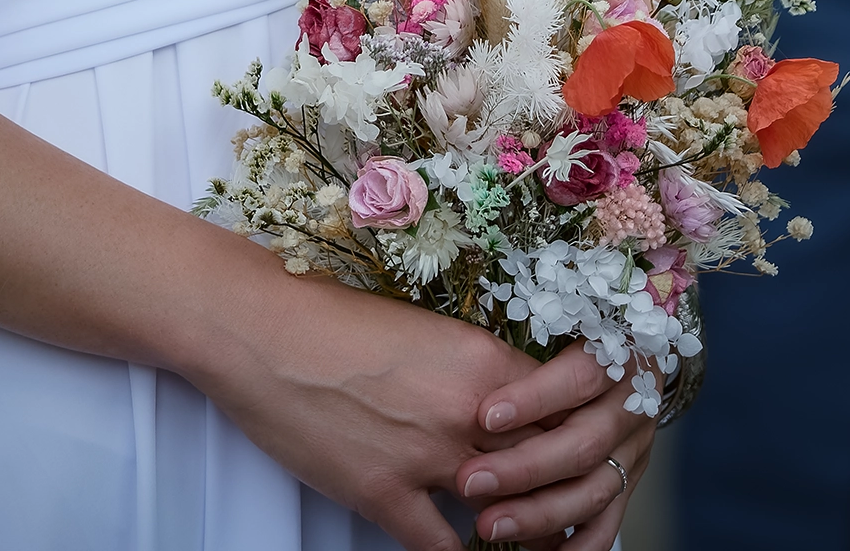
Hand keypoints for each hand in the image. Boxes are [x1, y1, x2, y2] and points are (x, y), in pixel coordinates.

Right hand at [203, 268, 545, 550]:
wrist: (266, 332)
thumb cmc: (335, 321)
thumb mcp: (424, 331)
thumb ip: (469, 370)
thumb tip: (499, 399)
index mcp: (482, 360)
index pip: (559, 407)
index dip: (575, 434)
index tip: (582, 453)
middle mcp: (467, 411)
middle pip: (545, 463)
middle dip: (561, 490)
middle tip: (570, 510)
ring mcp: (427, 457)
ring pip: (506, 513)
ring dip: (522, 531)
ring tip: (535, 544)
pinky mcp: (384, 495)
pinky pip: (441, 547)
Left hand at [454, 346, 656, 546]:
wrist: (637, 344)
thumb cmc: (581, 328)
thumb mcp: (568, 316)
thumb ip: (530, 351)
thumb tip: (475, 385)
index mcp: (619, 355)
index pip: (579, 376)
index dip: (534, 398)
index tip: (485, 416)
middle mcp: (632, 406)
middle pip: (583, 444)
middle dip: (524, 468)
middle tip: (469, 481)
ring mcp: (633, 450)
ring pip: (593, 491)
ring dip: (539, 514)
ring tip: (489, 525)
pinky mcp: (629, 482)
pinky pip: (606, 525)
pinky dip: (575, 547)